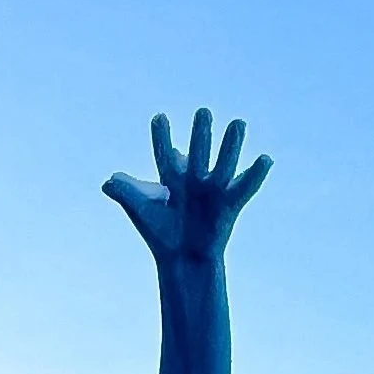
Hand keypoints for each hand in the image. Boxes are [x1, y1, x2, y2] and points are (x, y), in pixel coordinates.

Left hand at [104, 109, 270, 263]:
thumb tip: (108, 182)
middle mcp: (194, 179)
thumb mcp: (141, 213)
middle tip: (203, 113)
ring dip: (231, 144)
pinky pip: (245, 187)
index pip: (165, 153)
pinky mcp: (230, 205)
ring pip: (223, 163)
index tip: (158, 118)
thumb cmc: (161, 236)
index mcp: (171, 178)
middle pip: (198, 152)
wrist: (182, 261)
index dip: (161, 137)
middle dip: (201, 134)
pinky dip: (256, 174)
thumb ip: (126, 193)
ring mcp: (213, 190)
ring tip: (238, 123)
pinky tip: (266, 159)